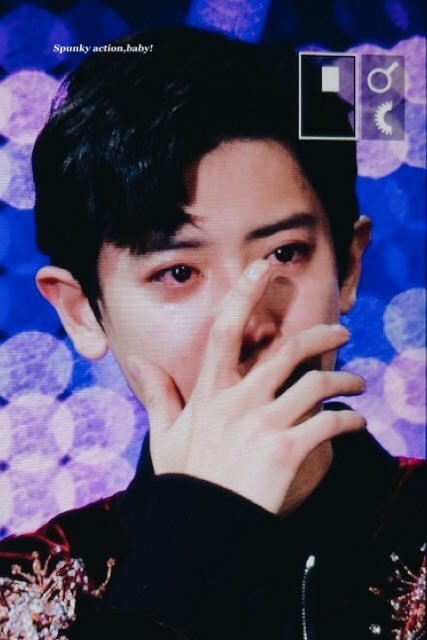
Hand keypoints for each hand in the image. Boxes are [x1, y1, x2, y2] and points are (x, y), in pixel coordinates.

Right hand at [127, 259, 365, 513]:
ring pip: (316, 384)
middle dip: (321, 334)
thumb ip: (157, 394)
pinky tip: (356, 424)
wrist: (205, 527)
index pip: (226, 329)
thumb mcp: (164, 436)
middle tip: (342, 331)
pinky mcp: (288, 451)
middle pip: (288, 351)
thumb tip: (136, 359)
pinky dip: (349, 421)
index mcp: (211, 392)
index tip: (263, 268)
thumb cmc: (186, 481)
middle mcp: (240, 401)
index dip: (244, 293)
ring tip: (356, 386)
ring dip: (344, 381)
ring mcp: (265, 424)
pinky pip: (329, 426)